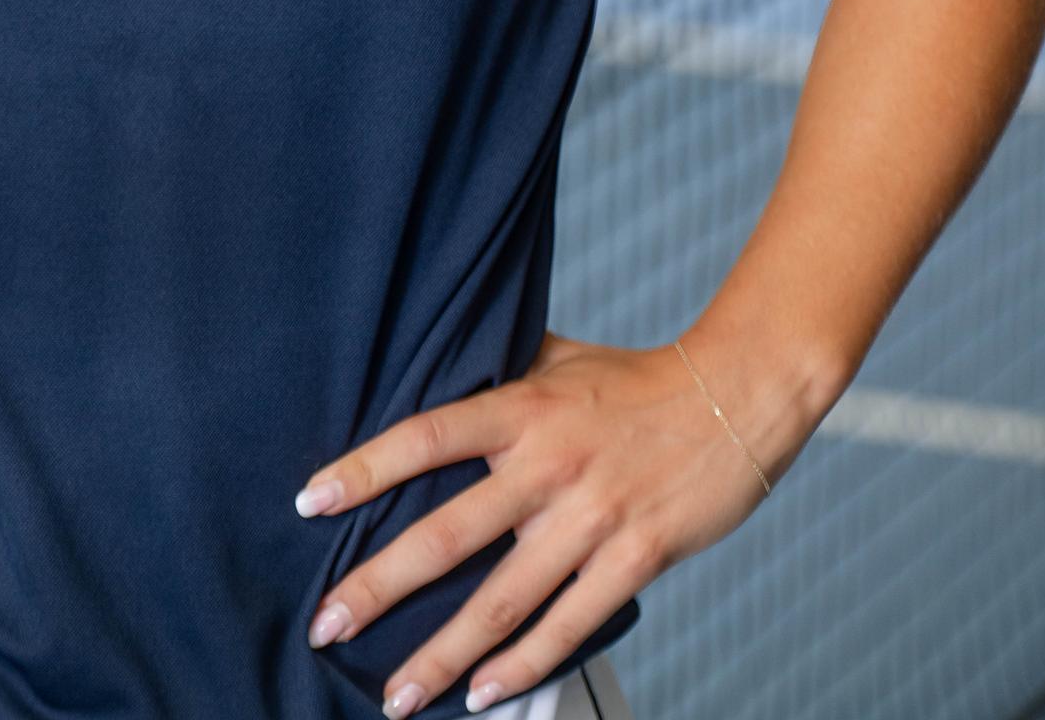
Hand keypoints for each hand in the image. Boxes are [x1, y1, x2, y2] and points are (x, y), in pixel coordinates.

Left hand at [296, 330, 775, 713]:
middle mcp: (549, 463)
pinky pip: (569, 623)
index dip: (365, 467)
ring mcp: (592, 516)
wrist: (735, 395)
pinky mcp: (636, 557)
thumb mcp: (558, 359)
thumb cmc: (634, 380)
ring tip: (395, 696)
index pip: (425, 436)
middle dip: (380, 587)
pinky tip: (483, 695)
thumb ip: (499, 376)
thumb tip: (435, 371)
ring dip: (443, 654)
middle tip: (326, 624)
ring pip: (502, 599)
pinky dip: (523, 665)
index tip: (309, 501)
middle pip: (448, 533)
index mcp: (523, 407)